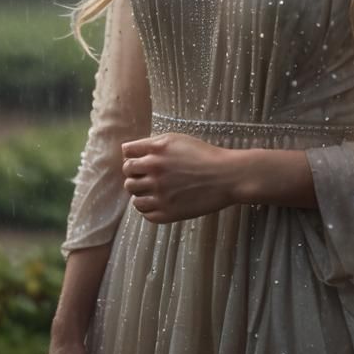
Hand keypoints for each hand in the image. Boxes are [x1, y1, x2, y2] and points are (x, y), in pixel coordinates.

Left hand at [121, 132, 235, 222]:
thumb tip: (127, 152)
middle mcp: (154, 171)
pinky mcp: (167, 213)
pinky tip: (160, 202)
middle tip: (149, 177)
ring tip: (155, 190)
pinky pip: (145, 213)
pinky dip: (149, 208)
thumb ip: (151, 144)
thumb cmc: (203, 155)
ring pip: (134, 197)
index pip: (127, 154)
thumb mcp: (177, 140)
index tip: (140, 161)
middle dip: (135, 175)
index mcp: (156, 151)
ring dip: (141, 193)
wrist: (225, 176)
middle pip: (128, 176)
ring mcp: (159, 194)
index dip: (132, 157)